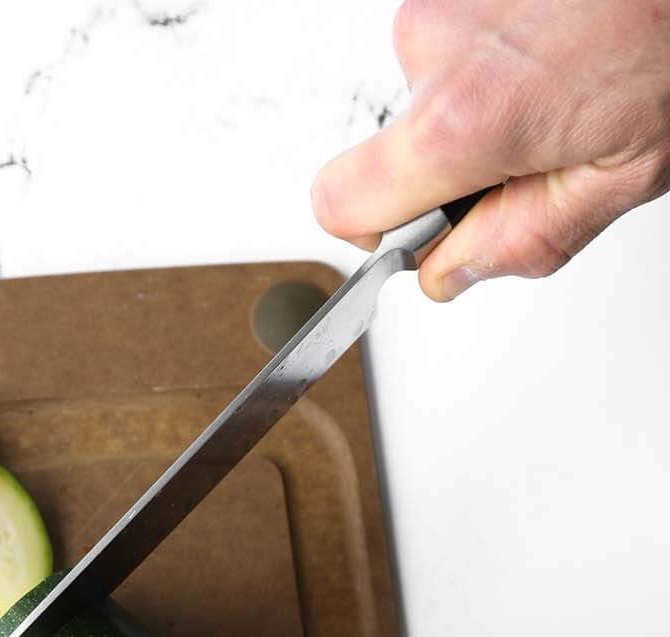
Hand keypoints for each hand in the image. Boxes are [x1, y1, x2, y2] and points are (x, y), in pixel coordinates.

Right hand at [313, 0, 669, 297]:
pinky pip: (459, 44)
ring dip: (485, 104)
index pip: (339, 203)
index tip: (421, 231)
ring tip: (560, 86)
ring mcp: (444, 0)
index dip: (377, 232)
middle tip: (536, 149)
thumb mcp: (616, 179)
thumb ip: (519, 243)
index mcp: (461, 120)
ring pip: (433, 92)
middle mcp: (435, 48)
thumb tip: (451, 270)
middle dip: (456, 163)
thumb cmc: (669, 46)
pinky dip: (500, 57)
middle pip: (397, 146)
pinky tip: (556, 51)